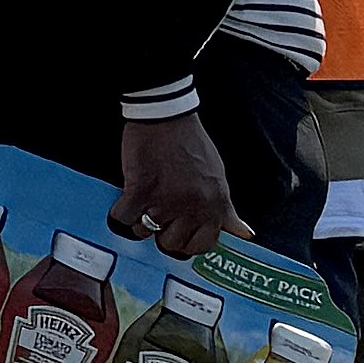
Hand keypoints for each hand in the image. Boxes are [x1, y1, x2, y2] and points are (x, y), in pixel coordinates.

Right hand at [116, 108, 240, 258]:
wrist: (166, 117)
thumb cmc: (192, 145)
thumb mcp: (219, 178)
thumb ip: (226, 211)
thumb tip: (244, 234)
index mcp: (215, 205)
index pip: (202, 245)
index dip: (187, 243)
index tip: (179, 234)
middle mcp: (193, 207)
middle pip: (172, 245)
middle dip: (161, 234)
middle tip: (157, 216)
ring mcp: (166, 200)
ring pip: (145, 232)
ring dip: (140, 221)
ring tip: (141, 202)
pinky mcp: (141, 190)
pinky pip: (124, 219)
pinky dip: (119, 215)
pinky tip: (124, 202)